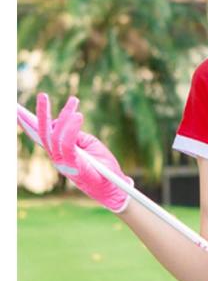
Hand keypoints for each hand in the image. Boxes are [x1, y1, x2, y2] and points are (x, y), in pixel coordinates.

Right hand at [17, 93, 133, 213]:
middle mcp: (57, 157)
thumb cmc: (102, 164)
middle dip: (41, 113)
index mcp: (59, 152)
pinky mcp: (74, 166)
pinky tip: (78, 116)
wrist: (115, 186)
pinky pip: (67, 145)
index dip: (29, 122)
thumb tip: (65, 121)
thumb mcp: (88, 143)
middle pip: (44, 133)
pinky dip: (71, 129)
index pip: (41, 135)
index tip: (19, 109)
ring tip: (74, 101)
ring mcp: (64, 163)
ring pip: (55, 137)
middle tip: (42, 94)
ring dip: (64, 116)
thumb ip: (75, 133)